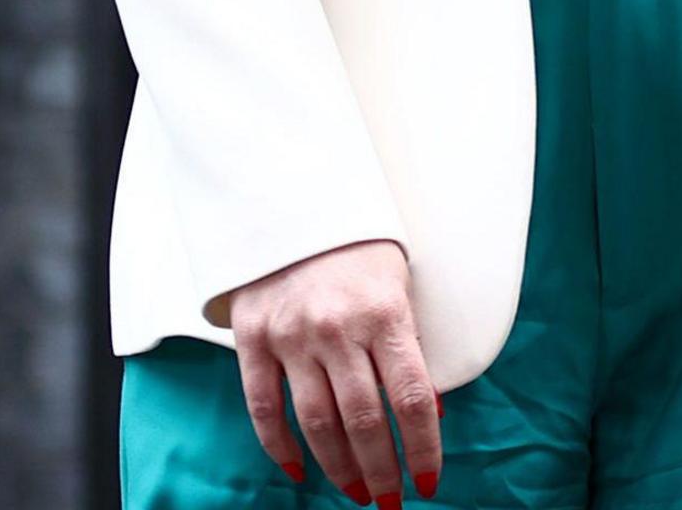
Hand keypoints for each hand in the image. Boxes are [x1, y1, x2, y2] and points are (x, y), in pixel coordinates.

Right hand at [222, 239, 444, 503]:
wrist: (293, 201)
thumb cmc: (359, 251)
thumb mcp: (399, 288)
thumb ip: (408, 349)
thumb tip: (424, 415)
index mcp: (385, 314)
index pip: (409, 400)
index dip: (421, 449)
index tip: (428, 483)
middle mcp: (338, 328)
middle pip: (363, 421)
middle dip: (381, 470)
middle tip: (390, 500)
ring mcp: (291, 335)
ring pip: (316, 423)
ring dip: (339, 468)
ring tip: (355, 492)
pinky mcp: (253, 338)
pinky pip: (264, 407)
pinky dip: (280, 447)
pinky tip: (300, 472)